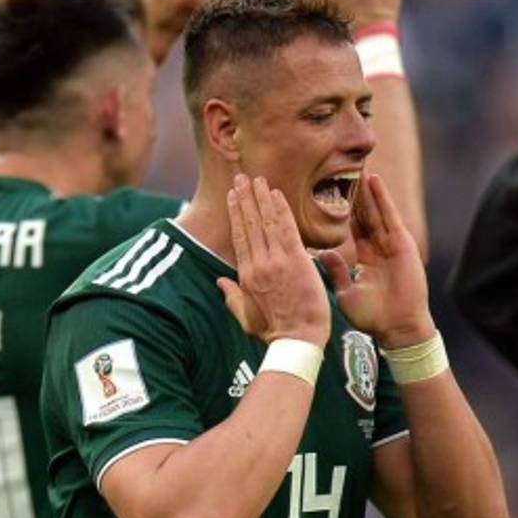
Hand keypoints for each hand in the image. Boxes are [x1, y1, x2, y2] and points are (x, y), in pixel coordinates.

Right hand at [216, 174, 329, 347]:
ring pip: (265, 222)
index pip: (239, 237)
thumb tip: (220, 282)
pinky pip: (286, 229)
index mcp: (246, 275)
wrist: (297, 339)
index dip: (236, 214)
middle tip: (242, 177)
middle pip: (249, 224)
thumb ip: (232, 297)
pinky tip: (276, 194)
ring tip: (257, 179)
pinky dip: (280, 210)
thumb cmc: (274, 331)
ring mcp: (276, 261)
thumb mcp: (246, 316)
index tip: (234, 197)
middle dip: (246, 198)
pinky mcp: (296, 260)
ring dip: (261, 198)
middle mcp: (258, 264)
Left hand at [316, 174, 433, 348]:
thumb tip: (320, 254)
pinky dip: (382, 198)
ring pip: (375, 211)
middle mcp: (378, 248)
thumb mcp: (347, 292)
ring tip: (357, 168)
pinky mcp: (402, 243)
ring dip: (367, 190)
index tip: (325, 195)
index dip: (341, 212)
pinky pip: (390, 216)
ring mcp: (391, 244)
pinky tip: (374, 181)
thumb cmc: (373, 316)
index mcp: (364, 259)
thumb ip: (337, 271)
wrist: (397, 327)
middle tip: (342, 171)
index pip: (351, 229)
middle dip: (355, 195)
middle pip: (364, 215)